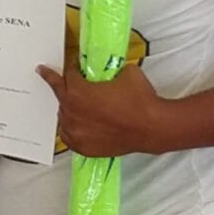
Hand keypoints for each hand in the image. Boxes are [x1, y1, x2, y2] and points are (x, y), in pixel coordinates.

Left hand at [38, 62, 167, 156]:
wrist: (152, 127)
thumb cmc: (138, 100)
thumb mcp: (125, 72)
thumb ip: (110, 70)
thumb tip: (109, 70)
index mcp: (77, 91)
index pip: (67, 75)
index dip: (71, 68)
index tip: (69, 67)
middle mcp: (71, 111)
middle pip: (61, 94)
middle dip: (66, 87)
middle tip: (62, 80)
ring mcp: (76, 131)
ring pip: (63, 116)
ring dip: (68, 108)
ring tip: (74, 104)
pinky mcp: (83, 147)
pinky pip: (67, 136)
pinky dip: (69, 129)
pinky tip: (72, 125)